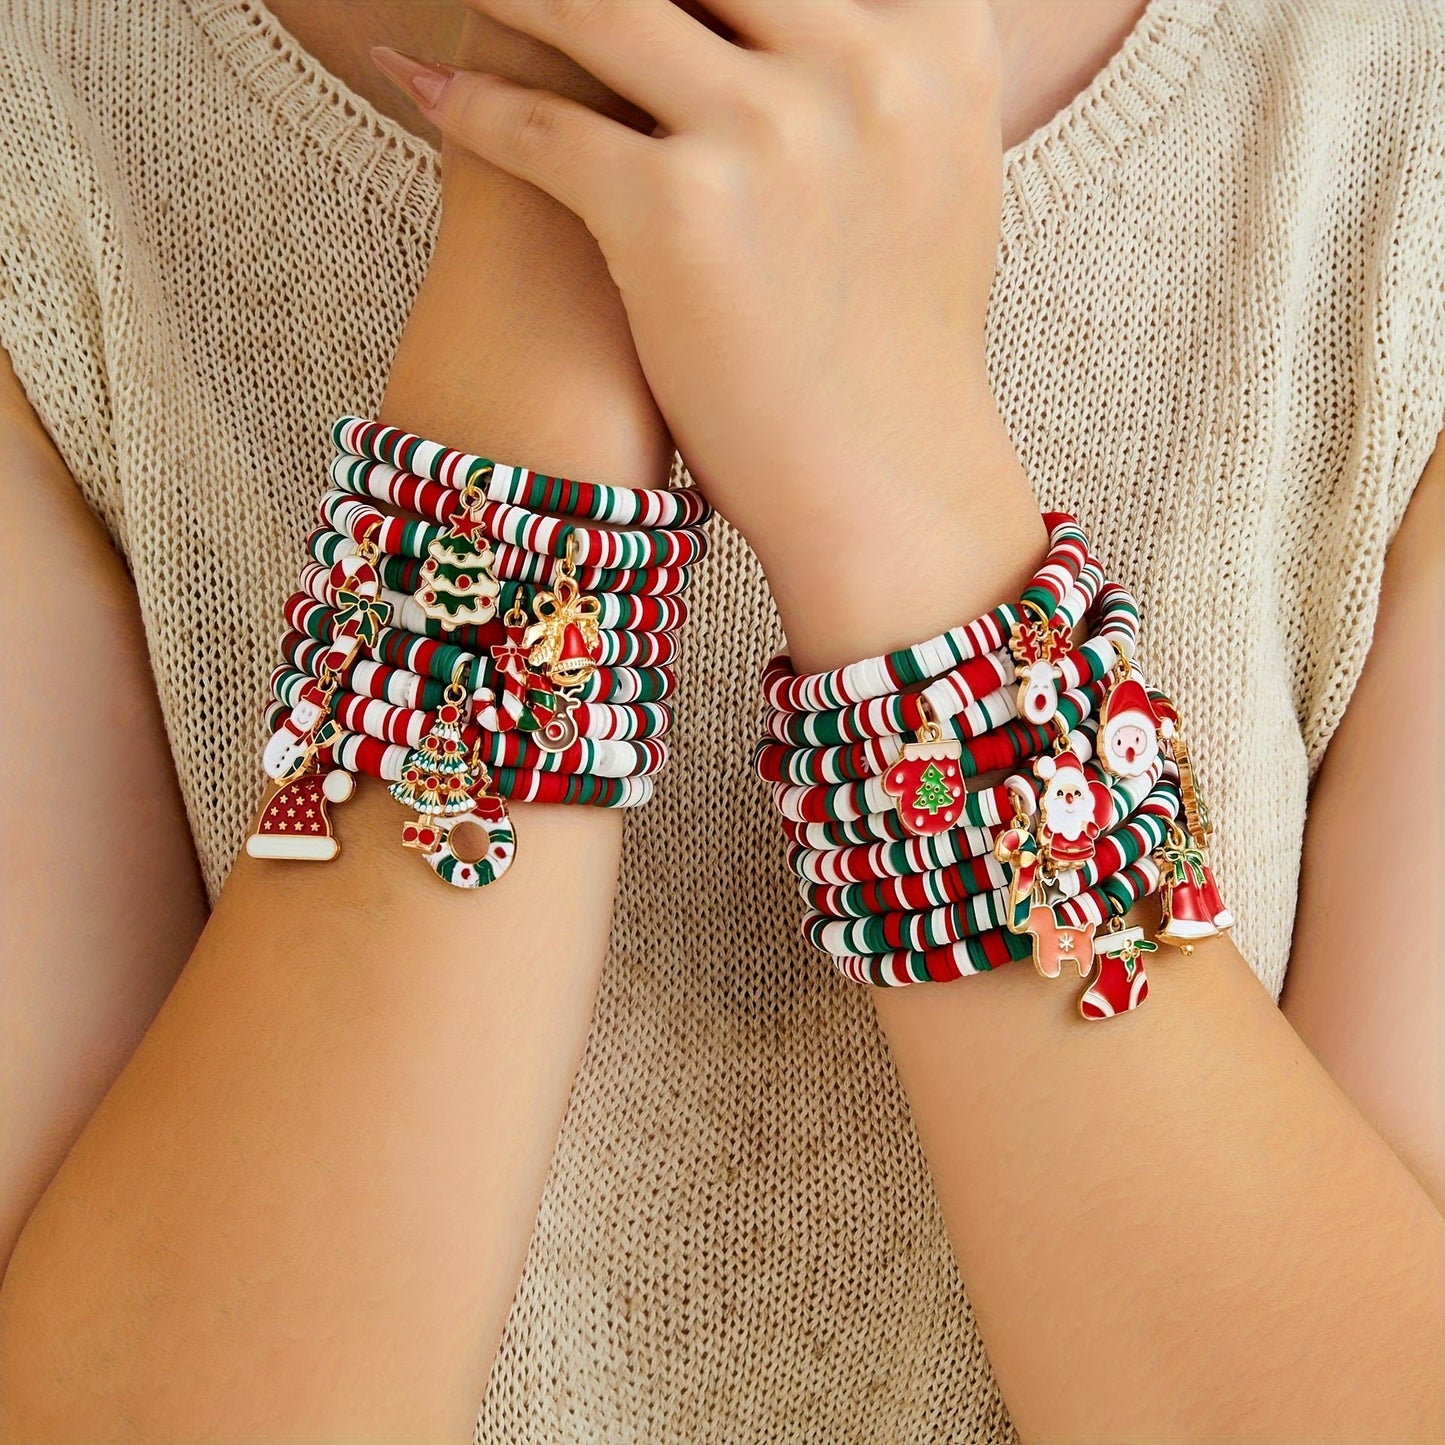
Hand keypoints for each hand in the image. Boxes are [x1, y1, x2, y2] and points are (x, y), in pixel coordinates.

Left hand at [372, 0, 1011, 588]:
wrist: (881, 482)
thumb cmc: (894, 344)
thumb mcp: (936, 176)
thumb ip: (884, 75)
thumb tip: (818, 23)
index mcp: (937, 44)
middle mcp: (860, 66)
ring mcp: (768, 134)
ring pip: (597, 4)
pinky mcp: (678, 213)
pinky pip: (539, 126)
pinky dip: (464, 103)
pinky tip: (421, 85)